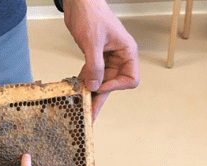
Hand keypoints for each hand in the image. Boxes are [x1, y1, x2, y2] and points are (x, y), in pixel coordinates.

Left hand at [63, 0, 139, 119]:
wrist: (79, 2)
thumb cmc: (91, 14)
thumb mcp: (92, 42)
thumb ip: (94, 66)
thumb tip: (95, 86)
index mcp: (127, 51)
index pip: (130, 79)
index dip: (115, 86)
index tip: (100, 87)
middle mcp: (120, 56)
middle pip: (114, 84)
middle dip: (101, 97)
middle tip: (90, 114)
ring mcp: (107, 57)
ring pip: (102, 81)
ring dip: (91, 92)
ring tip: (81, 107)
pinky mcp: (95, 56)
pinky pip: (92, 74)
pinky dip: (85, 82)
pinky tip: (76, 90)